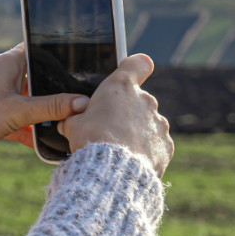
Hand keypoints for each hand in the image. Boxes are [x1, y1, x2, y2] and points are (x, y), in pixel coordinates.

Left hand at [0, 44, 89, 180]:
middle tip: (83, 100)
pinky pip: (19, 120)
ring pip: (29, 101)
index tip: (83, 65)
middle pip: (38, 78)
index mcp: (9, 63)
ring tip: (69, 124)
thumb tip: (83, 103)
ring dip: (44, 114)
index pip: (40, 48)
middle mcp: (3, 75)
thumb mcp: (19, 111)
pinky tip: (46, 145)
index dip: (61, 54)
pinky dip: (30, 131)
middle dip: (57, 90)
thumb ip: (52, 107)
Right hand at [58, 54, 172, 176]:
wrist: (112, 171)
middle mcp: (145, 100)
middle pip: (139, 100)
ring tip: (119, 150)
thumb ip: (76, 118)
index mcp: (121, 87)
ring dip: (137, 133)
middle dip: (127, 113)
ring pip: (148, 124)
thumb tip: (69, 122)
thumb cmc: (91, 141)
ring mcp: (159, 123)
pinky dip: (146, 151)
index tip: (130, 77)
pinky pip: (156, 145)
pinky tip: (131, 161)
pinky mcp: (165, 145)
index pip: (138, 64)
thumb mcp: (73, 125)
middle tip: (109, 130)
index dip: (135, 68)